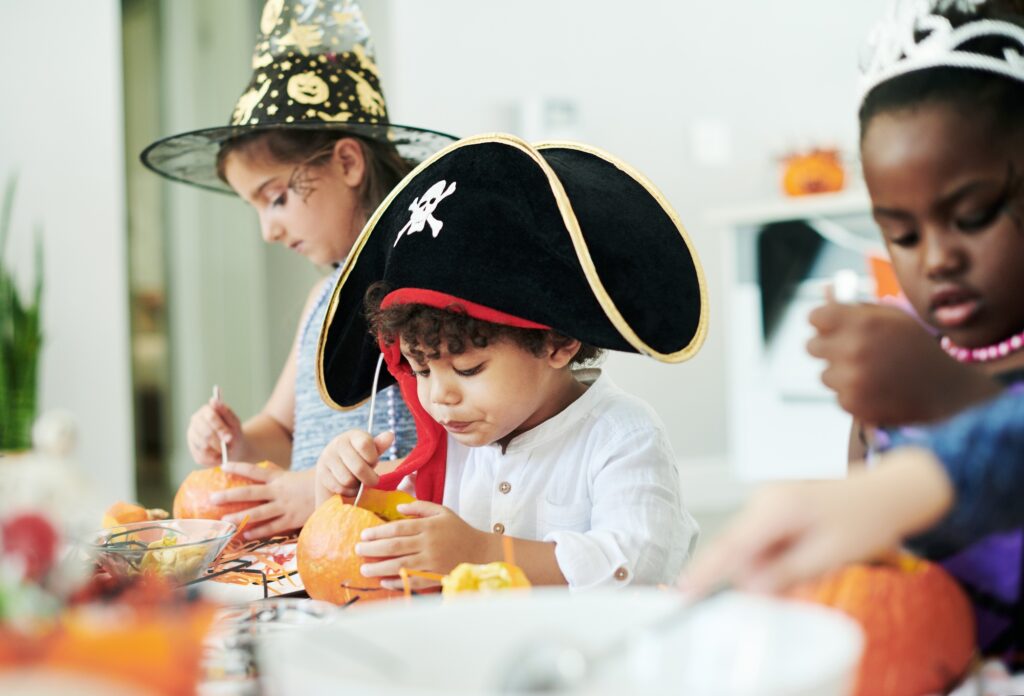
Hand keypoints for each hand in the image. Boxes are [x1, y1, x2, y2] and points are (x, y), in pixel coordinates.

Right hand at [186, 395, 244, 465]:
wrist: (233, 446)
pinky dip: (212, 458)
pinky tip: (220, 457)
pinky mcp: (192, 449)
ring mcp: (192, 435)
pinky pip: (201, 456)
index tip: (229, 437)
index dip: (220, 428)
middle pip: (205, 432)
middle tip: (228, 447)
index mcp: (205, 411)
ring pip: (202, 445)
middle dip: (218, 441)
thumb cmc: (233, 431)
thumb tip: (213, 400)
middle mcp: (195, 421)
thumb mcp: (234, 421)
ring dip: (217, 450)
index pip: (210, 417)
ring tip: (226, 451)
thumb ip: (225, 411)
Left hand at [213, 461, 314, 539]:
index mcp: (279, 478)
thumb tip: (260, 477)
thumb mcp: (293, 476)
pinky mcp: (292, 520)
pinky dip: (259, 532)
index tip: (222, 466)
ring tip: (224, 521)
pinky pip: (272, 527)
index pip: (255, 471)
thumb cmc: (312, 483)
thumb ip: (278, 478)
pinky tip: (246, 535)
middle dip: (230, 495)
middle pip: (250, 493)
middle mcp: (279, 492)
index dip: (238, 468)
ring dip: (240, 517)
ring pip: (258, 513)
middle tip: (212, 498)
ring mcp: (284, 507)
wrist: (334, 491)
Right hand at [315, 429, 394, 505]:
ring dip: (357, 485)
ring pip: (348, 480)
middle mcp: (338, 443)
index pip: (364, 445)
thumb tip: (390, 435)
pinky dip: (348, 491)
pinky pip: (339, 488)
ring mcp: (328, 457)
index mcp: (353, 435)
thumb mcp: (371, 450)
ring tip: (358, 480)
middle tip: (372, 480)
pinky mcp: (322, 472)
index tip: (373, 462)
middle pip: (358, 468)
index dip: (372, 458)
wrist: (336, 464)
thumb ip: (380, 445)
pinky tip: (350, 485)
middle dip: (369, 478)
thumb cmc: (360, 456)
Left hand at [354, 501, 492, 590]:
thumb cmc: (459, 530)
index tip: (364, 535)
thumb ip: (420, 507)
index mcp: (429, 526)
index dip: (379, 532)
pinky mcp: (435, 576)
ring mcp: (431, 561)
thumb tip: (398, 507)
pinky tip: (384, 581)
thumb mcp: (442, 512)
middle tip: (357, 550)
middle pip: (395, 546)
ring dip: (379, 568)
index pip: (398, 528)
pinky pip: (412, 580)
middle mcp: (429, 543)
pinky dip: (397, 581)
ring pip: (400, 565)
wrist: (480, 551)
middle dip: (373, 549)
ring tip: (364, 568)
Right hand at [681, 448, 953, 594]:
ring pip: (751, 548)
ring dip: (772, 568)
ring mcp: (768, 501)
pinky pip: (765, 541)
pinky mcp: (775, 508)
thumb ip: (785, 573)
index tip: (685, 592)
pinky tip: (808, 556)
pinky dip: (779, 557)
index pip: (729, 546)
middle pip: (738, 550)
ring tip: (815, 564)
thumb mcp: (829, 555)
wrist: (891, 492)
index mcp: (774, 509)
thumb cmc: (866, 518)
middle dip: (754, 577)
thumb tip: (751, 590)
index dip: (705, 572)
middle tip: (788, 588)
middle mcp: (764, 500)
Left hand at [807, 302, 999, 423]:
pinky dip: (853, 395)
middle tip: (850, 352)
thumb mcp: (893, 318)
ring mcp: (851, 378)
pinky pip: (838, 396)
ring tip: (872, 374)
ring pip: (824, 374)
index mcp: (862, 322)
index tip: (830, 327)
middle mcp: (853, 348)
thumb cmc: (917, 348)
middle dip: (827, 348)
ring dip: (841, 374)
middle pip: (811, 346)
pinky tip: (878, 391)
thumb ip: (856, 310)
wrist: (948, 388)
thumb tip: (823, 300)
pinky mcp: (852, 403)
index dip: (823, 322)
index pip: (815, 316)